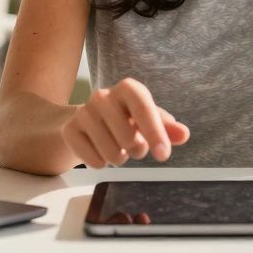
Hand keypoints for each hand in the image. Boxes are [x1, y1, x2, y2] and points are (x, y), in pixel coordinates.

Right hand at [60, 77, 188, 168]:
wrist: (88, 122)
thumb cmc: (127, 118)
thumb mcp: (149, 119)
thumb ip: (167, 127)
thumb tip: (183, 134)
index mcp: (127, 88)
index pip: (144, 109)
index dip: (155, 134)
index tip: (164, 156)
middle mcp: (102, 95)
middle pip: (128, 138)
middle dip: (138, 151)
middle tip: (135, 146)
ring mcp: (83, 112)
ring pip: (112, 153)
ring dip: (119, 158)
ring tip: (117, 147)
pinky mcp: (69, 130)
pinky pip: (93, 161)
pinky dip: (102, 163)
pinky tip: (99, 150)